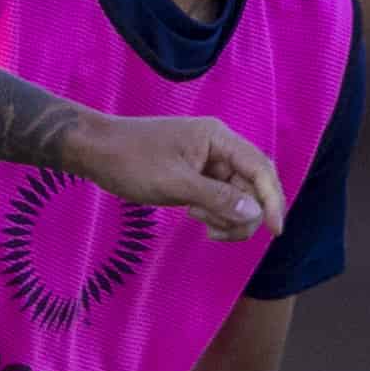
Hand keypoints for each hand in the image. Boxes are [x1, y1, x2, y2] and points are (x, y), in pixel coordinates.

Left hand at [67, 113, 285, 242]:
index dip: (273, 200)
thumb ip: (218, 198)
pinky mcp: (197, 176)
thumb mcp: (175, 183)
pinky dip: (215, 213)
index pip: (261, 169)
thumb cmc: (131, 161)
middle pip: (253, 186)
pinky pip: (221, 198)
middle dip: (242, 213)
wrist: (95, 151)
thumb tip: (254, 213)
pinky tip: (196, 217)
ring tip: (198, 220)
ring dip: (227, 216)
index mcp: (219, 139)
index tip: (274, 231)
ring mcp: (209, 162)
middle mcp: (219, 148)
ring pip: (238, 196)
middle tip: (212, 229)